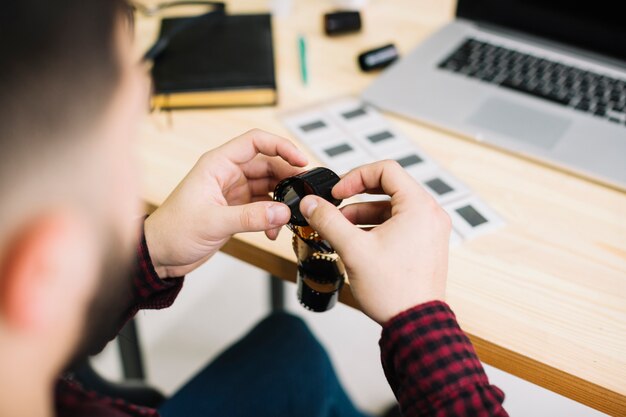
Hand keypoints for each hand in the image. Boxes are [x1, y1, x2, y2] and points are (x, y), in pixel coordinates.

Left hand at [144, 129, 307, 277]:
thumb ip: (251, 217)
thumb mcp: (213, 222)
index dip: (281, 146)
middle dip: (287, 177)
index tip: (300, 160)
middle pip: (267, 164)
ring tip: (290, 213)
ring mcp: (233, 192)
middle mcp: (227, 174)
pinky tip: (274, 230)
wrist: (160, 255)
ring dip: (281, 200)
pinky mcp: (236, 210)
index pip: (255, 142)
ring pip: (268, 186)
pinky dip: (272, 217)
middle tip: (303, 192)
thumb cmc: (172, 230)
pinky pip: (263, 207)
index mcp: (217, 164)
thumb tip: (282, 212)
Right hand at [298, 160, 449, 324]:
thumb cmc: (394, 290)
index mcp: (419, 207)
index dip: (356, 176)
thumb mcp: (353, 249)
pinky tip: (355, 242)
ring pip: (392, 208)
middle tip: (335, 207)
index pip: (386, 169)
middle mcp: (430, 214)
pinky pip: (399, 224)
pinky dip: (376, 227)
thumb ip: (328, 220)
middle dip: (357, 196)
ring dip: (363, 214)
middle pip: (389, 187)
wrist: (415, 324)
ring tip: (339, 229)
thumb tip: (311, 203)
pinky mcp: (426, 245)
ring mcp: (430, 231)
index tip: (338, 192)